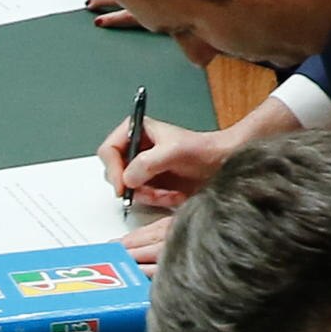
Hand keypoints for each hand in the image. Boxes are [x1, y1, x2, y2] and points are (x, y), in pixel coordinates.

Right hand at [107, 110, 235, 212]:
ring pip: (128, 189)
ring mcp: (143, 168)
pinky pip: (142, 198)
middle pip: (115, 173)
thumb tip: (128, 178)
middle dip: (133, 186)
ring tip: (168, 192)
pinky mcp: (151, 184)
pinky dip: (157, 200)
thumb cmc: (202, 150)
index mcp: (137, 131)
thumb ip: (147, 162)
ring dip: (149, 195)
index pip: (108, 151)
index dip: (113, 169)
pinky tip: (173, 195)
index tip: (123, 184)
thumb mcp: (173, 151)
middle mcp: (137, 149)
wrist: (221, 164)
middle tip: (147, 190)